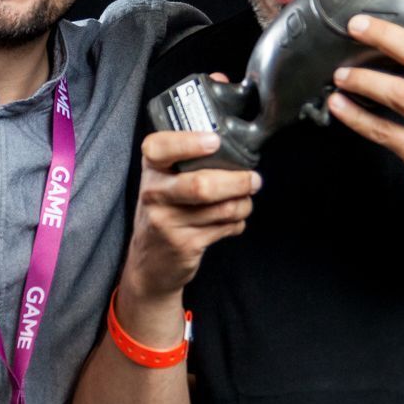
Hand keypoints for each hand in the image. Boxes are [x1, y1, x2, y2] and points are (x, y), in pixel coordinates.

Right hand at [121, 131, 261, 299]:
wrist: (149, 262)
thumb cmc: (164, 212)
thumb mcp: (163, 182)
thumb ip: (187, 163)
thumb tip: (234, 151)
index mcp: (151, 170)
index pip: (159, 148)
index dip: (188, 143)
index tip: (214, 141)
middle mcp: (154, 194)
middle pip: (201, 185)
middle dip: (237, 182)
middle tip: (253, 179)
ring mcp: (167, 222)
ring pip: (221, 209)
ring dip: (243, 204)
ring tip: (245, 201)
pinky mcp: (184, 245)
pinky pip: (225, 228)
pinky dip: (238, 222)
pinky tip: (233, 221)